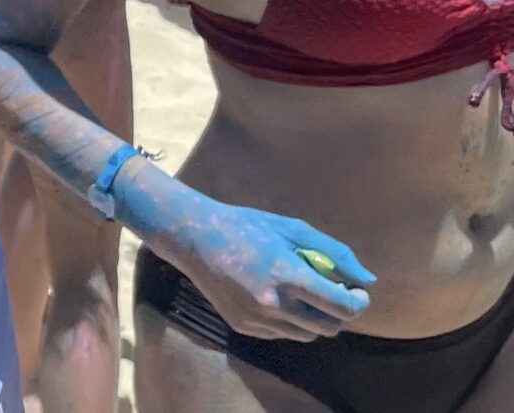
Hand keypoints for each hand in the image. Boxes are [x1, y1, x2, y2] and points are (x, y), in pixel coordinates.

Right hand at [123, 168, 373, 341]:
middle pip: (330, 327)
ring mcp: (258, 319)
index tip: (357, 291)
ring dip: (315, 318)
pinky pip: (283, 334)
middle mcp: (274, 303)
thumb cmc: (246, 226)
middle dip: (340, 312)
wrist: (194, 237)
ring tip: (304, 294)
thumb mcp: (292, 228)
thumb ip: (334, 252)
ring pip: (308, 335)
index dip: (358, 301)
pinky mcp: (245, 327)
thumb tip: (367, 279)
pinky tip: (277, 298)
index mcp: (287, 274)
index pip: (341, 306)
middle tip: (334, 292)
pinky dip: (290, 321)